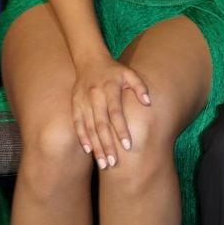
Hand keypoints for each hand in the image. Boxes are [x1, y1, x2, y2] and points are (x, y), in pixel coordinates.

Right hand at [71, 55, 151, 170]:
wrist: (89, 61)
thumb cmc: (114, 70)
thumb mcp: (130, 73)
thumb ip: (140, 87)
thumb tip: (148, 103)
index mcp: (109, 88)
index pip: (115, 113)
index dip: (121, 130)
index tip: (128, 146)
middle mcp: (95, 96)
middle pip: (100, 124)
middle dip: (107, 145)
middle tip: (113, 163)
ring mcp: (83, 101)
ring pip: (89, 128)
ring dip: (95, 146)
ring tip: (103, 163)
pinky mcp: (75, 105)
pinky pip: (78, 124)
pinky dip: (82, 137)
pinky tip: (88, 150)